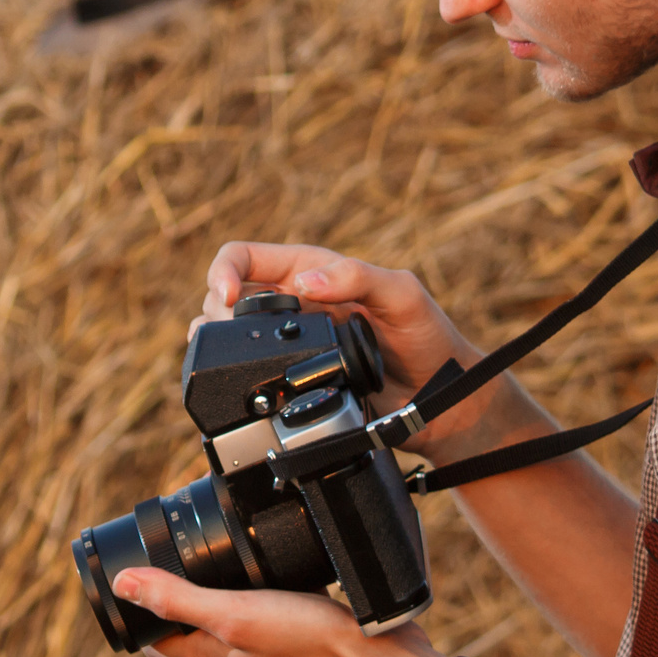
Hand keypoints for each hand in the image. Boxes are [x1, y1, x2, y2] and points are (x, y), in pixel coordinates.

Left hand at [112, 566, 438, 656]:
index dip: (134, 608)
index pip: (154, 638)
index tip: (127, 570)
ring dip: (213, 584)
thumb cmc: (305, 640)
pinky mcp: (294, 628)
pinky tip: (261, 555)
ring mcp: (265, 643)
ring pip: (225, 611)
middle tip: (162, 551)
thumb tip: (122, 584)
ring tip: (205, 548)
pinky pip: (261, 603)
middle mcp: (233, 654)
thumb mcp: (233, 614)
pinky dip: (253, 580)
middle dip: (172, 590)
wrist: (374, 656)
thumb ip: (178, 600)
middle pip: (187, 623)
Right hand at [197, 240, 536, 460]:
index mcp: (311, 270)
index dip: (224, 272)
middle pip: (226, 295)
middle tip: (233, 334)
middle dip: (216, 311)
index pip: (246, 257)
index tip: (227, 298)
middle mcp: (293, 303)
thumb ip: (358, 277)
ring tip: (233, 359)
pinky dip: (233, 373)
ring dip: (217, 343)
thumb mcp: (403, 295)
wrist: (440, 399)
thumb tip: (305, 283)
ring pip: (228, 334)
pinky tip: (240, 382)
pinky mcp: (290, 378)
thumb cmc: (428, 337)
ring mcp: (290, 342)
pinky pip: (247, 371)